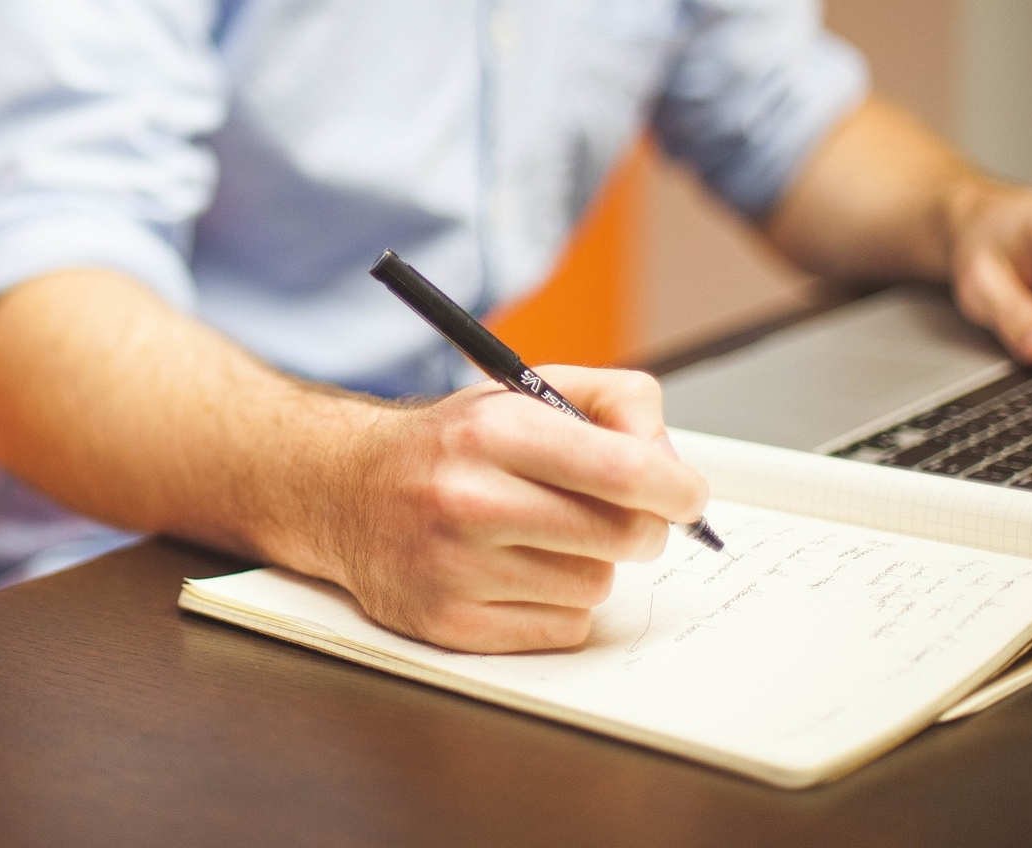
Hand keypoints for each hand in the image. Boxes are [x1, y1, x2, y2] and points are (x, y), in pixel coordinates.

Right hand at [290, 366, 708, 653]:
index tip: (686, 496)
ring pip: (595, 586)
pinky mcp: (449, 624)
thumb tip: (671, 464)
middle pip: (623, 536)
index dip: (677, 488)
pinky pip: (562, 628)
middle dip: (640, 526)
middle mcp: (468, 500)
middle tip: (620, 516)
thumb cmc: (451, 446)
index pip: (624, 470)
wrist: (346, 492)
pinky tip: (519, 574)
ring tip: (543, 539)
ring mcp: (455, 569)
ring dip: (589, 565)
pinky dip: (558, 605)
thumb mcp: (524, 392)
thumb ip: (615, 403)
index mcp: (492, 432)